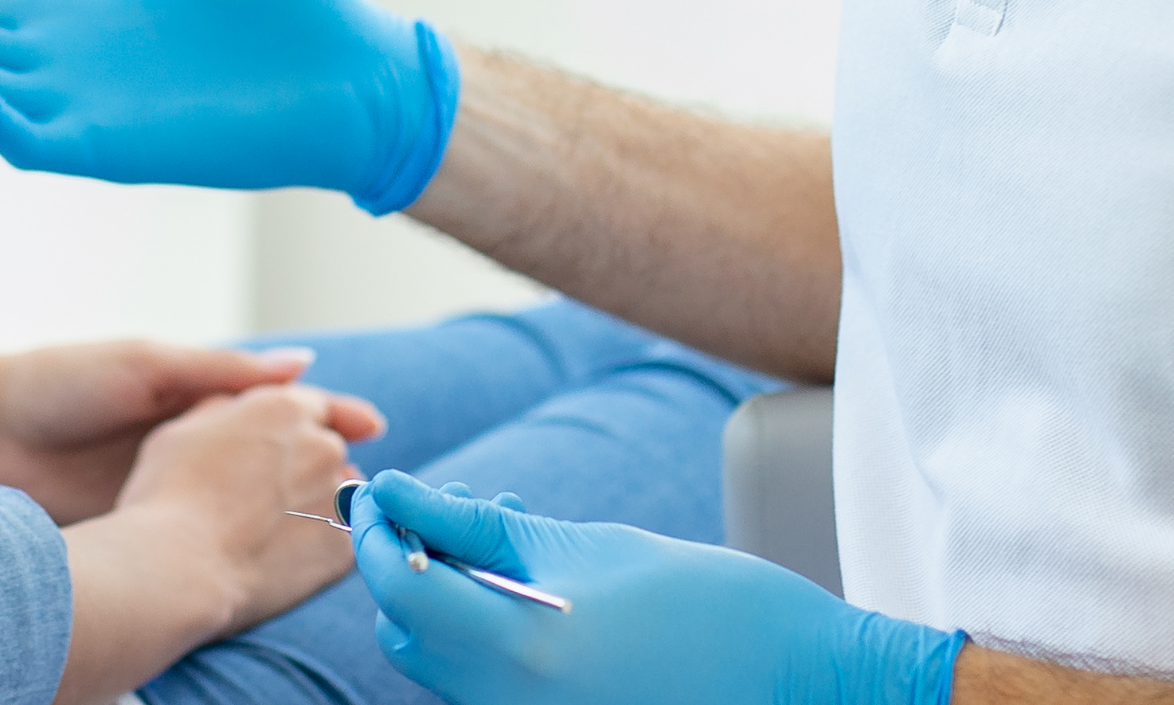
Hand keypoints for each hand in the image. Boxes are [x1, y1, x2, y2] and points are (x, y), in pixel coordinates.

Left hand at [0, 341, 385, 522]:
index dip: (326, 413)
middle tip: (371, 491)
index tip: (374, 428)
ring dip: (286, 511)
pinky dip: (235, 541)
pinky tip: (272, 557)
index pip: (276, 402)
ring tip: (338, 528)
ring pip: (242, 499)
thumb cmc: (60, 384)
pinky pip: (197, 528)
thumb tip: (299, 364)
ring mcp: (165, 481)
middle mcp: (186, 438)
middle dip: (320, 469)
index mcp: (190, 393)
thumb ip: (218, 372)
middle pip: (270, 455)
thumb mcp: (146, 368)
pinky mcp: (139, 517)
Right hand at [115, 386, 385, 630]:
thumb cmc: (166, 496)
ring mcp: (339, 499)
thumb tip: (241, 411)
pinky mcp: (343, 550)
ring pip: (340, 496)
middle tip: (263, 499)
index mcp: (285, 409)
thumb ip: (224, 411)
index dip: (299, 426)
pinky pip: (341, 541)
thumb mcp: (182, 430)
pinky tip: (282, 559)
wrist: (178, 567)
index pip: (313, 406)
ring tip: (270, 533)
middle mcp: (323, 446)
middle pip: (327, 450)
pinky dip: (320, 547)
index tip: (297, 443)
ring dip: (317, 505)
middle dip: (306, 466)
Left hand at [349, 470, 963, 704]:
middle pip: (406, 629)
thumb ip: (483, 528)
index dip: (377, 530)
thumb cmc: (711, 604)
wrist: (796, 679)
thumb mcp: (591, 547)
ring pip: (438, 659)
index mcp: (518, 647)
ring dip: (445, 594)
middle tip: (448, 508)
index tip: (380, 489)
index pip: (397, 583)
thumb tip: (403, 496)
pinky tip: (528, 585)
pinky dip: (480, 630)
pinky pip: (481, 682)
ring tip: (504, 536)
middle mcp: (508, 703)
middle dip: (408, 562)